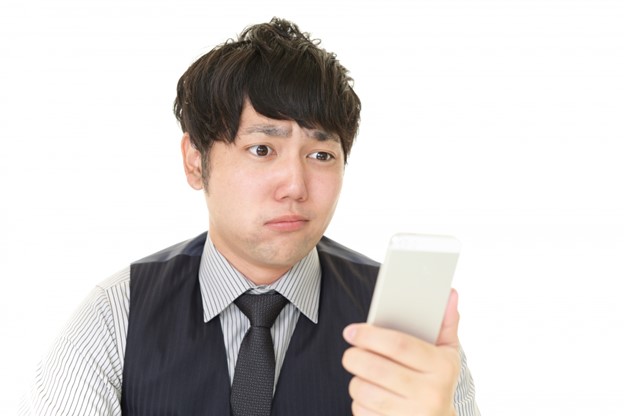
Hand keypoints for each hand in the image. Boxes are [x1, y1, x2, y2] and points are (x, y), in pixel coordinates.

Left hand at [342, 289, 460, 415]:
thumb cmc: (439, 380)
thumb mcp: (447, 352)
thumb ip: (446, 322)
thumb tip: (450, 294)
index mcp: (442, 367)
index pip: (399, 344)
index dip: (370, 335)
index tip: (351, 331)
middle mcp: (431, 393)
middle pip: (377, 368)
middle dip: (355, 356)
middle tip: (350, 352)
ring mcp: (413, 415)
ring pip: (365, 390)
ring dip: (355, 379)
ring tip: (361, 373)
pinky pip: (362, 410)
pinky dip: (358, 400)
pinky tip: (368, 394)